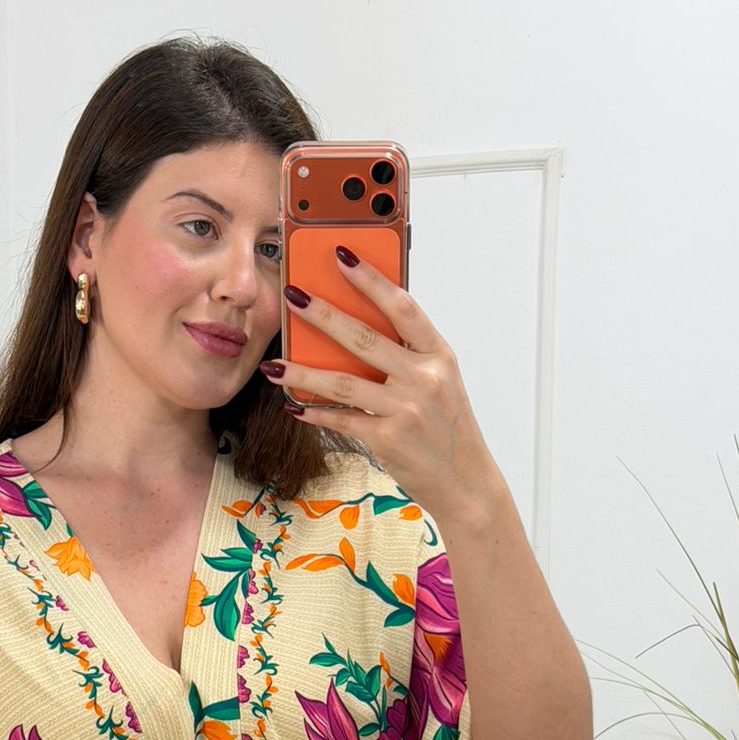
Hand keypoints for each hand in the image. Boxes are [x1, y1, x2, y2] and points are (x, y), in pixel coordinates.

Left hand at [261, 247, 508, 525]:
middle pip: (363, 339)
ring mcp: (405, 410)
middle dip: (322, 314)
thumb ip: (407, 356)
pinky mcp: (388, 439)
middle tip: (291, 296)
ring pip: (343, 383)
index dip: (371, 280)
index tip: (342, 256)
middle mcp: (424, 379)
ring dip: (303, 372)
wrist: (465, 482)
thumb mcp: (439, 383)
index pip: (402, 307)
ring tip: (274, 364)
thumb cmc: (447, 428)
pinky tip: (293, 405)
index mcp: (439, 356)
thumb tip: (356, 328)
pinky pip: (341, 419)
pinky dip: (314, 412)